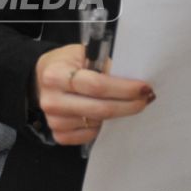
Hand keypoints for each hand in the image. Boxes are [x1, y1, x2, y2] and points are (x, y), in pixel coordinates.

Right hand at [34, 43, 152, 147]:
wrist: (44, 77)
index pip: (96, 85)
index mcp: (56, 74)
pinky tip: (101, 115)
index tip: (144, 87)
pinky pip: (88, 136)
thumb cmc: (69, 64)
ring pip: (97, 123)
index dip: (124, 88)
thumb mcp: (84, 54)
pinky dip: (100, 127)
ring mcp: (53, 120)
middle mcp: (51, 99)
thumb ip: (105, 67)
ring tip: (123, 103)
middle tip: (145, 99)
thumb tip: (134, 83)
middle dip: (129, 105)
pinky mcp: (58, 134)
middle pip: (100, 109)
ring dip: (116, 115)